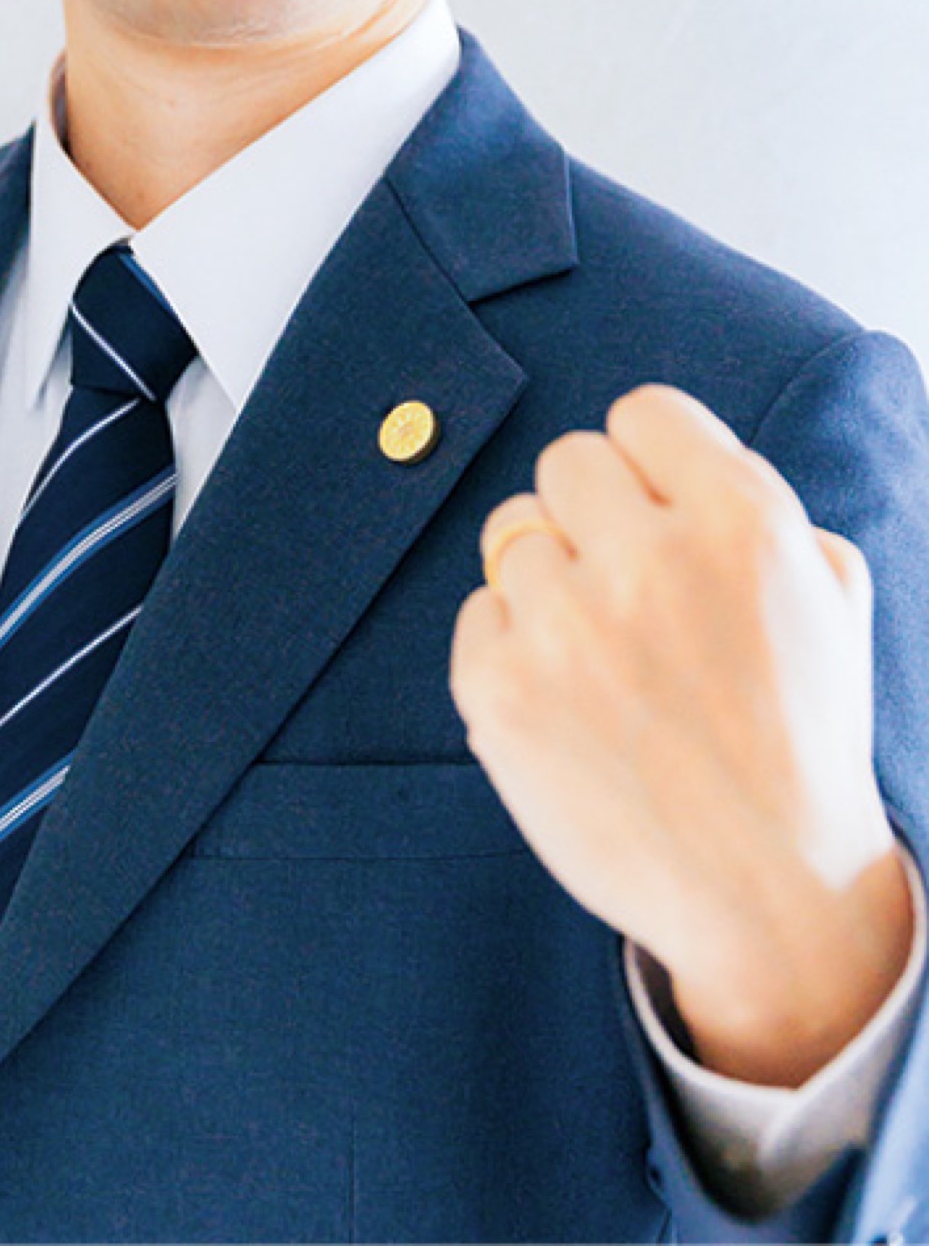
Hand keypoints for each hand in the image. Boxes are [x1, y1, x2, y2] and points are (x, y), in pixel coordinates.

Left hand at [449, 385, 914, 1083]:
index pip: (643, 412)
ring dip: (551, 582)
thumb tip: (680, 463)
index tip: (658, 514)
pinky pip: (476, 612)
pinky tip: (567, 700)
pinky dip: (511, 648)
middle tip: (627, 588)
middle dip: (594, 517)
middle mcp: (650, 560)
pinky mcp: (503, 690)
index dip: (650, 464)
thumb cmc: (800, 738)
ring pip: (513, 533)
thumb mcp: (830, 600)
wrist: (770, 895)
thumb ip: (761, 509)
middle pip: (568, 461)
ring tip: (603, 657)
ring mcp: (568, 626)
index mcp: (743, 521)